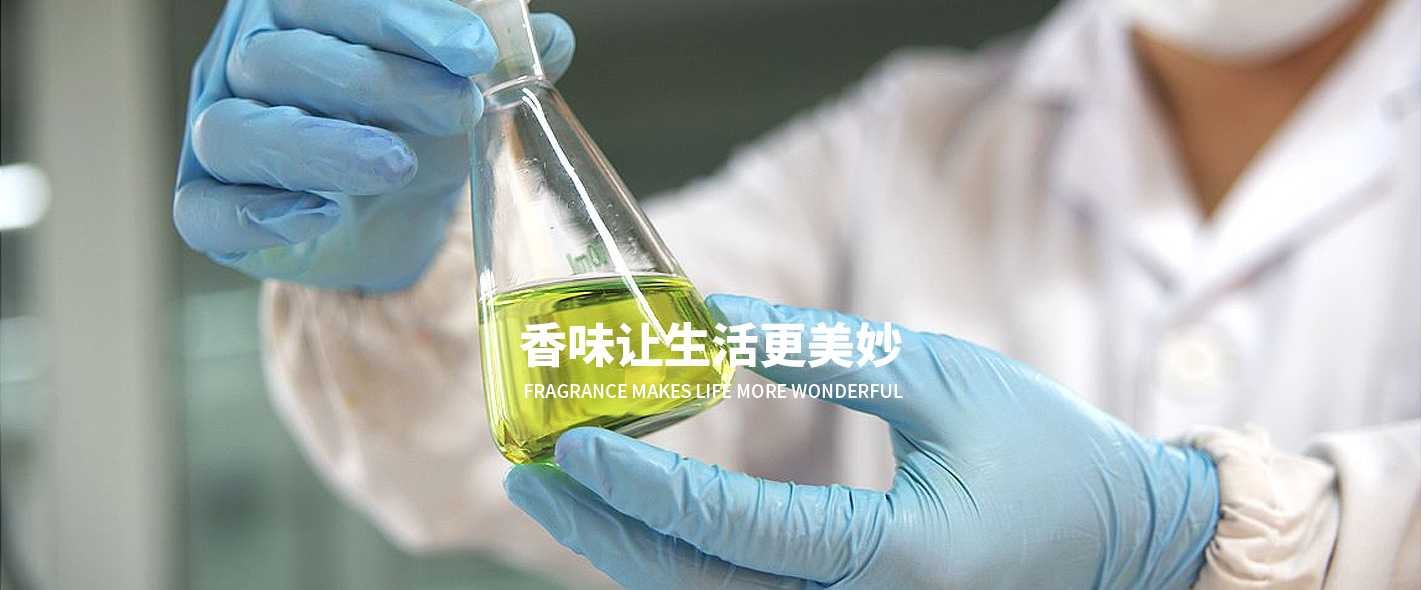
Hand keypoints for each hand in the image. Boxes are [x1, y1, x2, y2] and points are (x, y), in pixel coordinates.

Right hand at [174, 0, 574, 291]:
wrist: (387, 214)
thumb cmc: (414, 123)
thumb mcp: (460, 84)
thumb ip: (498, 56)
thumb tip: (548, 37)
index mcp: (300, 12)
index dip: (402, 18)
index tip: (474, 50)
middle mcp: (245, 63)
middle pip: (283, 58)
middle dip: (377, 80)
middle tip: (457, 109)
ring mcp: (218, 135)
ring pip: (234, 130)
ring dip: (320, 146)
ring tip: (397, 164)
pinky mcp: (209, 208)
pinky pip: (203, 210)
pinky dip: (256, 214)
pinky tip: (319, 215)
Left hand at [505, 294, 1220, 587]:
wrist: (1121, 540)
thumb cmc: (1047, 452)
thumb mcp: (944, 380)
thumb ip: (824, 354)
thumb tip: (710, 323)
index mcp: (895, 562)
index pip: (738, 535)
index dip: (645, 489)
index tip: (570, 442)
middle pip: (698, 588)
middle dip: (605, 531)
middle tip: (532, 466)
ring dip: (629, 548)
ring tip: (564, 484)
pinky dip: (682, 560)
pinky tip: (637, 514)